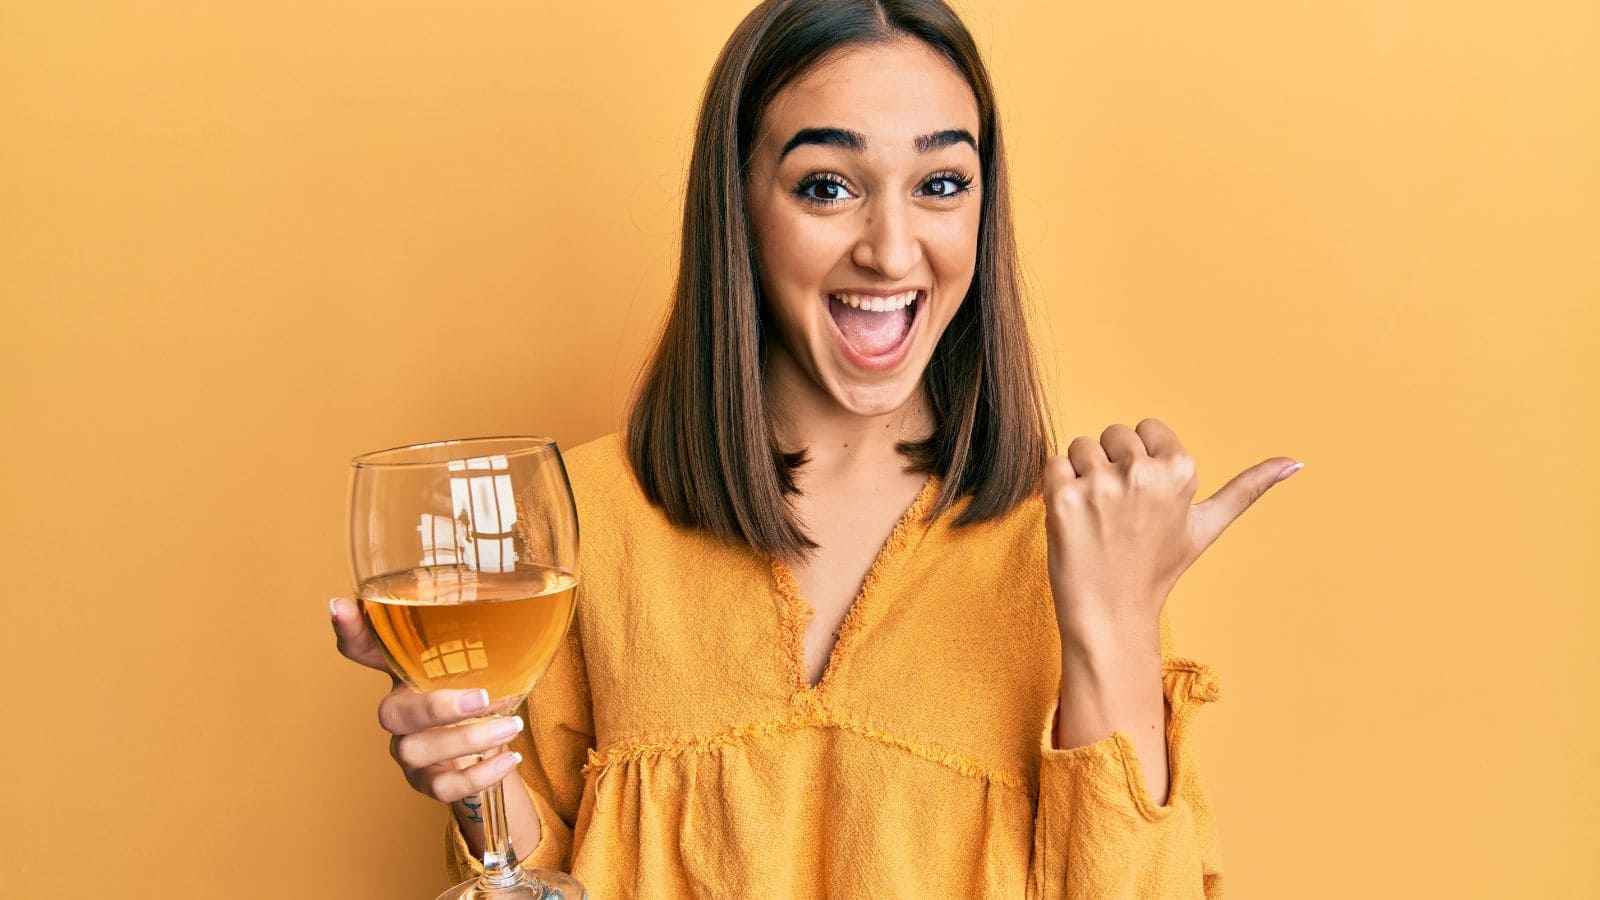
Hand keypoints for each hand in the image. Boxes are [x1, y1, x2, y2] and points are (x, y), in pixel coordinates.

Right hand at [329, 597, 525, 803]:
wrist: (489, 748)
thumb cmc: (480, 692)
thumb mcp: (479, 658)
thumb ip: (485, 630)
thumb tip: (519, 584)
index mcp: (405, 673)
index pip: (364, 649)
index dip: (350, 630)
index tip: (339, 605)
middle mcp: (398, 713)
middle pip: (391, 713)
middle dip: (435, 707)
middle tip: (483, 697)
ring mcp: (409, 750)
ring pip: (417, 751)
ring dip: (468, 741)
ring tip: (511, 725)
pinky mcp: (428, 782)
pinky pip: (443, 787)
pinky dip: (480, 775)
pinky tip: (509, 758)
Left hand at [1043, 418, 1299, 640]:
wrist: (1111, 614)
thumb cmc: (1156, 568)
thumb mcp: (1207, 526)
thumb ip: (1248, 489)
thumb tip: (1296, 462)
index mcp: (1181, 470)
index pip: (1146, 428)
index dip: (1140, 461)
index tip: (1144, 499)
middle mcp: (1143, 472)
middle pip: (1112, 435)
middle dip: (1111, 466)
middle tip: (1119, 514)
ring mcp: (1101, 485)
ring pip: (1081, 447)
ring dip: (1081, 477)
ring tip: (1096, 518)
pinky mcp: (1063, 499)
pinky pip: (1053, 465)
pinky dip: (1056, 489)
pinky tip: (1073, 520)